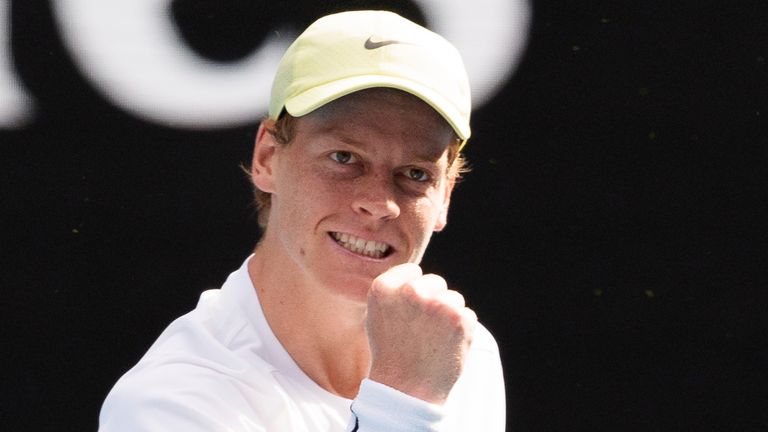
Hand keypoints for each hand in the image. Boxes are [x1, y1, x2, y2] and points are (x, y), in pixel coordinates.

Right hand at [365, 263, 476, 403]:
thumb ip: (394, 292)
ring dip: (448, 316)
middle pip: (435, 282)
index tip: (408, 314)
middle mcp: (410, 292)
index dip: (413, 292)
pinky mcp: (460, 318)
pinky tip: (445, 346)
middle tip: (421, 331)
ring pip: (453, 299)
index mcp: (383, 289)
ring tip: (432, 341)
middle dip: (433, 301)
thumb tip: (417, 274)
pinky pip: (467, 315)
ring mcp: (437, 304)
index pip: (412, 272)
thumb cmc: (392, 355)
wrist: (407, 390)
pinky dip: (461, 331)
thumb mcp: (378, 317)